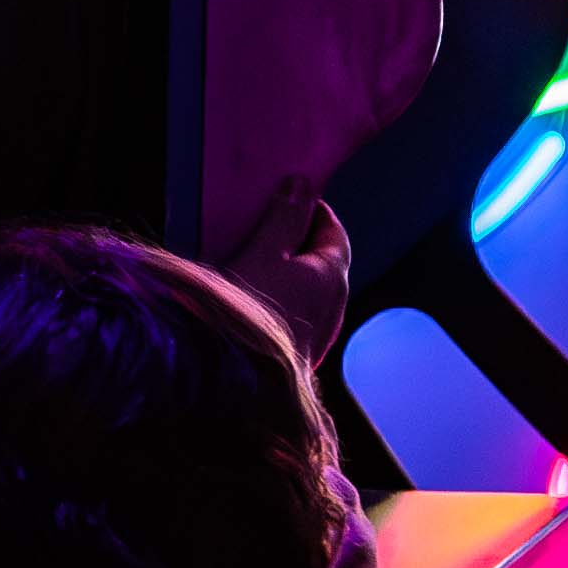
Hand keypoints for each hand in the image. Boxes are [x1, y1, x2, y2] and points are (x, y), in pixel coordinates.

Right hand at [209, 175, 352, 372]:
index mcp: (333, 276)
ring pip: (308, 293)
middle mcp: (334, 308)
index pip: (334, 232)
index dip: (313, 211)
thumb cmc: (246, 310)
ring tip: (251, 265)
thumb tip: (303, 185)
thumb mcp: (261, 252)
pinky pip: (293, 318)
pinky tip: (250, 303)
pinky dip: (278, 302)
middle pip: (323, 263)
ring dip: (286, 275)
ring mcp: (317, 337)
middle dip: (297, 243)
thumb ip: (284, 218)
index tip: (288, 199)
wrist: (232, 382)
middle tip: (265, 228)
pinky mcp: (296, 359)